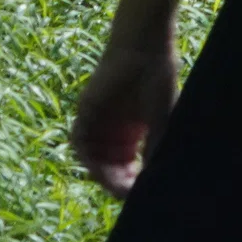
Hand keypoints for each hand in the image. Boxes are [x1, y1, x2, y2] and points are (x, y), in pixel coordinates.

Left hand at [71, 30, 178, 195]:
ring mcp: (97, 123)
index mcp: (132, 132)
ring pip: (94, 159)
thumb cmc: (157, 77)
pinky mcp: (84, 113)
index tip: (141, 195)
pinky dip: (88, 158)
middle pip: (110, 167)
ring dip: (103, 175)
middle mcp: (112, 131)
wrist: (143, 47)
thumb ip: (154, 148)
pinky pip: (80, 143)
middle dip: (118, 182)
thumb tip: (155, 179)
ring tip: (117, 185)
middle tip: (128, 195)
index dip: (132, 181)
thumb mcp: (160, 118)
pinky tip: (101, 169)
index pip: (128, 165)